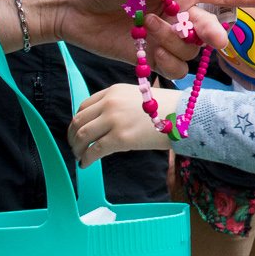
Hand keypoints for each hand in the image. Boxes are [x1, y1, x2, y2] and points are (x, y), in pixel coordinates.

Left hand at [35, 0, 254, 66]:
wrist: (72, 3)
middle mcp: (179, 12)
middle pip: (212, 27)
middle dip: (213, 31)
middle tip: (209, 34)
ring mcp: (167, 36)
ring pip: (193, 50)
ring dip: (175, 41)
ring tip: (148, 26)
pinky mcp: (153, 57)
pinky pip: (176, 69)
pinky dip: (166, 63)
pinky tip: (148, 51)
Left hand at [71, 83, 189, 165]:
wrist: (182, 115)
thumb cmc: (165, 108)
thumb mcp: (137, 97)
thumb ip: (118, 104)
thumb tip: (104, 123)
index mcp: (113, 91)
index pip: (84, 106)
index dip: (77, 121)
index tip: (77, 131)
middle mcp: (110, 103)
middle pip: (79, 120)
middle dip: (73, 136)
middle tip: (74, 146)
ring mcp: (114, 120)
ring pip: (83, 136)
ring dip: (77, 148)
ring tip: (79, 156)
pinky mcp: (120, 138)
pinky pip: (94, 150)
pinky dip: (86, 159)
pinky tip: (85, 164)